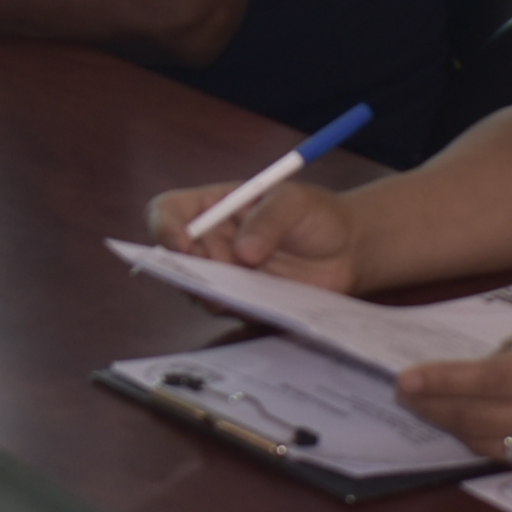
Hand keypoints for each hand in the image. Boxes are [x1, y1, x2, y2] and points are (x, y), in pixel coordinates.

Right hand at [145, 175, 363, 288]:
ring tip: (245, 289)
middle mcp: (210, 240)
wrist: (347, 250)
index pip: (168, 211)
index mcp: (213, 206)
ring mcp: (224, 273)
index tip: (181, 244)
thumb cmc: (316, 214)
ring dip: (212, 292)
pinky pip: (225, 309)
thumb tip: (243, 252)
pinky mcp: (241, 300)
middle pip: (173, 257)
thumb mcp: (294, 202)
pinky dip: (236, 308)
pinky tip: (261, 301)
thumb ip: (268, 219)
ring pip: (195, 289)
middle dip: (188, 268)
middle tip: (220, 272)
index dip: (164, 226)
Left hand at [393, 315, 511, 474]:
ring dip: (454, 427)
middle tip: (408, 394)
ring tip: (431, 408)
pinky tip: (468, 425)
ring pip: (488, 444)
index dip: (442, 383)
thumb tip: (473, 369)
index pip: (488, 381)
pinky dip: (484, 441)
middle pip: (478, 419)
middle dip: (435, 407)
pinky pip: (511, 458)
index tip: (406, 381)